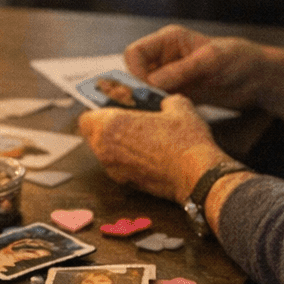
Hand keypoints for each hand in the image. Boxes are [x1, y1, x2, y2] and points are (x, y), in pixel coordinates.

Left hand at [77, 95, 225, 202]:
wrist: (197, 177)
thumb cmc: (185, 141)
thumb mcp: (179, 108)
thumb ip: (165, 100)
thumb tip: (165, 102)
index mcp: (111, 125)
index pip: (86, 117)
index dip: (97, 111)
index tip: (112, 108)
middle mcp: (106, 149)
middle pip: (93, 136)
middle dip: (106, 128)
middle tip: (127, 121)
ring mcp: (114, 169)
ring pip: (104, 152)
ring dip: (116, 144)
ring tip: (140, 137)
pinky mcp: (126, 183)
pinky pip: (118, 166)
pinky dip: (126, 160)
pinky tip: (148, 155)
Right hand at [123, 25, 267, 109]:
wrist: (260, 79)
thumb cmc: (239, 59)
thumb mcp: (211, 61)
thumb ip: (181, 70)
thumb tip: (150, 84)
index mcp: (168, 40)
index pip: (134, 53)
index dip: (136, 72)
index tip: (150, 90)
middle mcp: (165, 57)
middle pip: (135, 73)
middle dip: (140, 89)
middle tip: (155, 105)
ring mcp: (171, 77)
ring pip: (145, 90)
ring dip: (150, 102)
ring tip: (165, 112)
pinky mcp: (179, 94)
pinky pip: (159, 103)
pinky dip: (161, 110)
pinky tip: (172, 117)